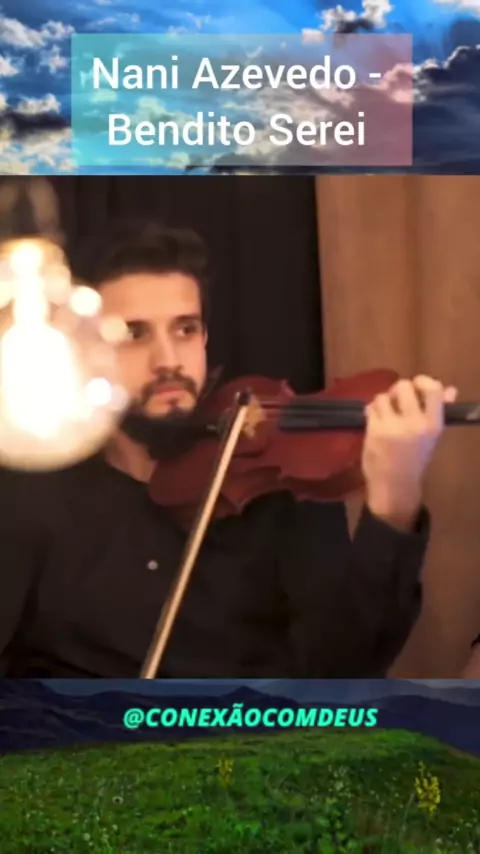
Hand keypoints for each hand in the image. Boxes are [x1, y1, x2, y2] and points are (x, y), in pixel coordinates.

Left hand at [362, 375, 456, 530]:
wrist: (395, 484)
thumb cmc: (414, 459)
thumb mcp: (431, 436)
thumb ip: (439, 410)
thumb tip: (451, 389)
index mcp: (433, 424)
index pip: (433, 389)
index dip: (422, 381)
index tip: (417, 386)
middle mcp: (415, 423)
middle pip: (403, 386)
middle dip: (397, 390)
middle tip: (397, 401)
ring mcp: (393, 427)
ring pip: (383, 396)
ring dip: (383, 403)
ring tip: (385, 415)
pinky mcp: (375, 431)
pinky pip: (371, 408)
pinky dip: (372, 412)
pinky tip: (375, 421)